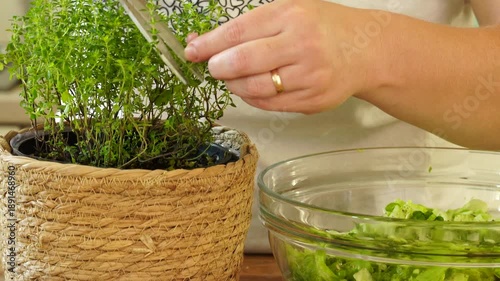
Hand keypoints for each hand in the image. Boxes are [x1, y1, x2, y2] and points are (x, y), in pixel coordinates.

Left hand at [184, 0, 383, 113]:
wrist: (365, 51)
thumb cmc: (322, 27)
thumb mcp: (290, 10)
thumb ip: (250, 25)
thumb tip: (203, 42)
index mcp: (291, 16)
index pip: (237, 32)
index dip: (208, 44)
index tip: (192, 50)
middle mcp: (301, 46)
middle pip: (242, 62)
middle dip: (218, 67)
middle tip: (214, 66)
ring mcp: (308, 77)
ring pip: (253, 88)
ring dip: (234, 84)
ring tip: (234, 76)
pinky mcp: (312, 101)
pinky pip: (269, 104)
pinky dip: (252, 96)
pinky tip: (252, 86)